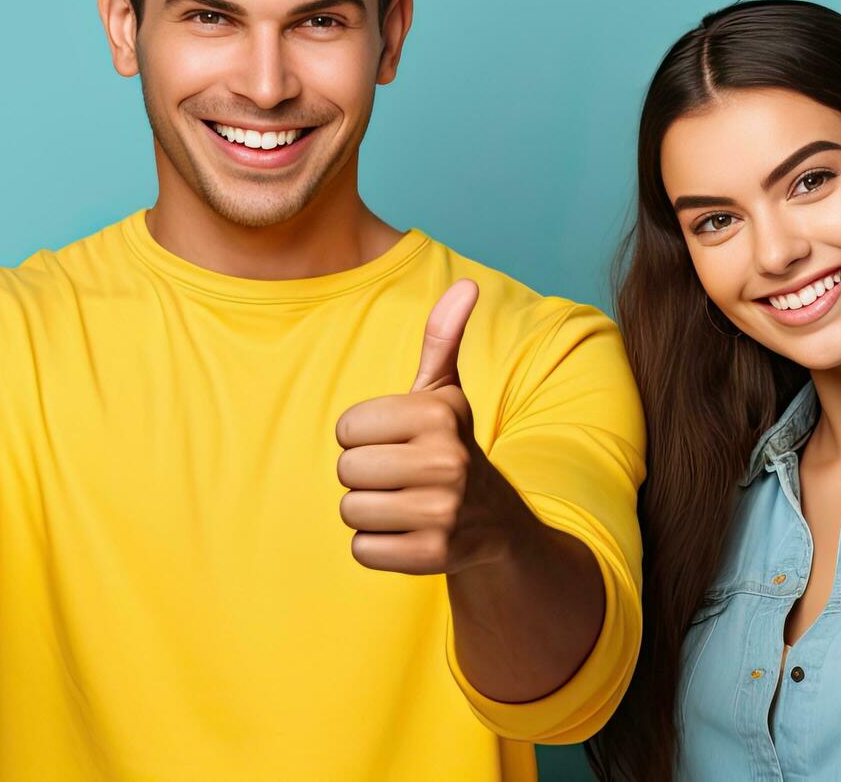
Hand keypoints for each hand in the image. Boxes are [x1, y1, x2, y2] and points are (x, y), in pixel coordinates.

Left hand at [335, 279, 527, 574]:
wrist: (495, 523)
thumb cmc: (451, 448)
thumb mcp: (446, 394)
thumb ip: (444, 338)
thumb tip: (467, 285)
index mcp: (439, 413)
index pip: (346, 428)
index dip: (364, 437)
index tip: (398, 443)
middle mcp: (446, 460)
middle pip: (345, 469)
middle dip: (364, 476)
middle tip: (401, 478)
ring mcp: (442, 511)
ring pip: (350, 510)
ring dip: (369, 511)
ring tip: (405, 504)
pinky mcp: (433, 556)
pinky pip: (362, 548)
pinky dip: (377, 546)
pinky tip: (408, 534)